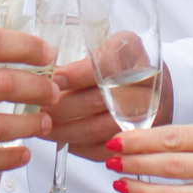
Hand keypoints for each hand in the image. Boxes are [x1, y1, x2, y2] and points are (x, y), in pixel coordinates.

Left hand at [32, 57, 170, 148]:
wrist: (156, 85)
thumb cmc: (122, 62)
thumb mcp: (106, 44)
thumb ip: (82, 55)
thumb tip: (41, 70)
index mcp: (134, 52)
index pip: (107, 64)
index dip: (78, 74)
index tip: (54, 79)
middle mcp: (146, 84)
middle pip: (99, 100)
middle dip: (62, 106)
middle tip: (36, 107)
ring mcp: (147, 114)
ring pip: (98, 128)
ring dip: (64, 130)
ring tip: (40, 126)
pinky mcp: (139, 139)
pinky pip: (104, 148)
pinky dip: (77, 146)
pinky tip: (61, 139)